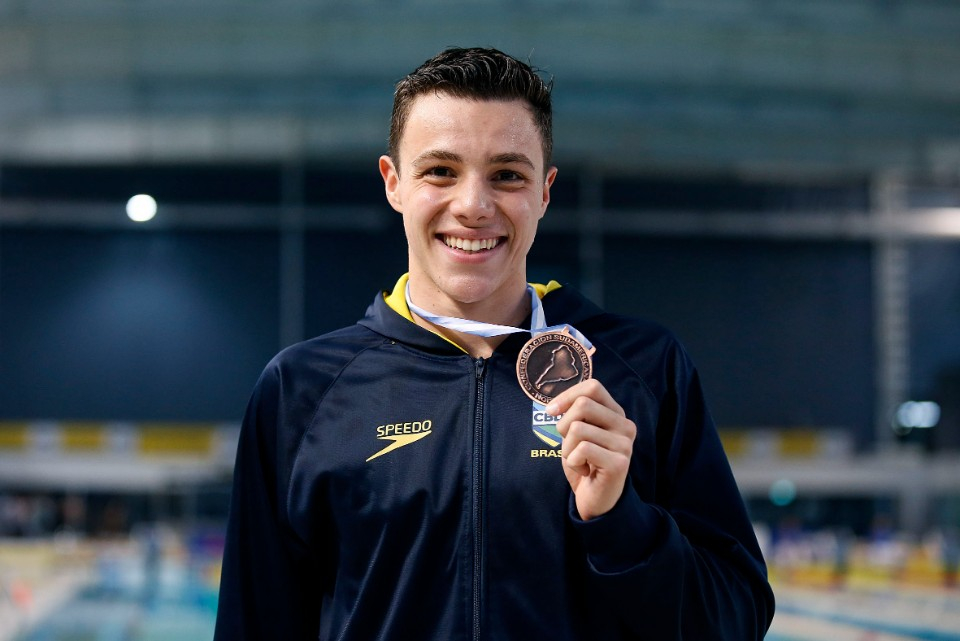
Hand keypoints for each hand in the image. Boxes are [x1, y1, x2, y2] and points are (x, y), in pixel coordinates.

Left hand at [546, 379, 635, 520]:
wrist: (596, 501)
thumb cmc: (584, 463)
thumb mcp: (577, 433)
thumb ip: (574, 415)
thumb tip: (553, 407)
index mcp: (616, 413)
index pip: (593, 387)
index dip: (567, 395)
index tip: (551, 412)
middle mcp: (625, 425)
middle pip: (583, 404)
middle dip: (563, 425)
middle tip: (569, 444)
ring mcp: (625, 444)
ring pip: (578, 429)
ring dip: (567, 448)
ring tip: (578, 460)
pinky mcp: (619, 462)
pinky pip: (582, 449)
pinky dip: (573, 462)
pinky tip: (584, 471)